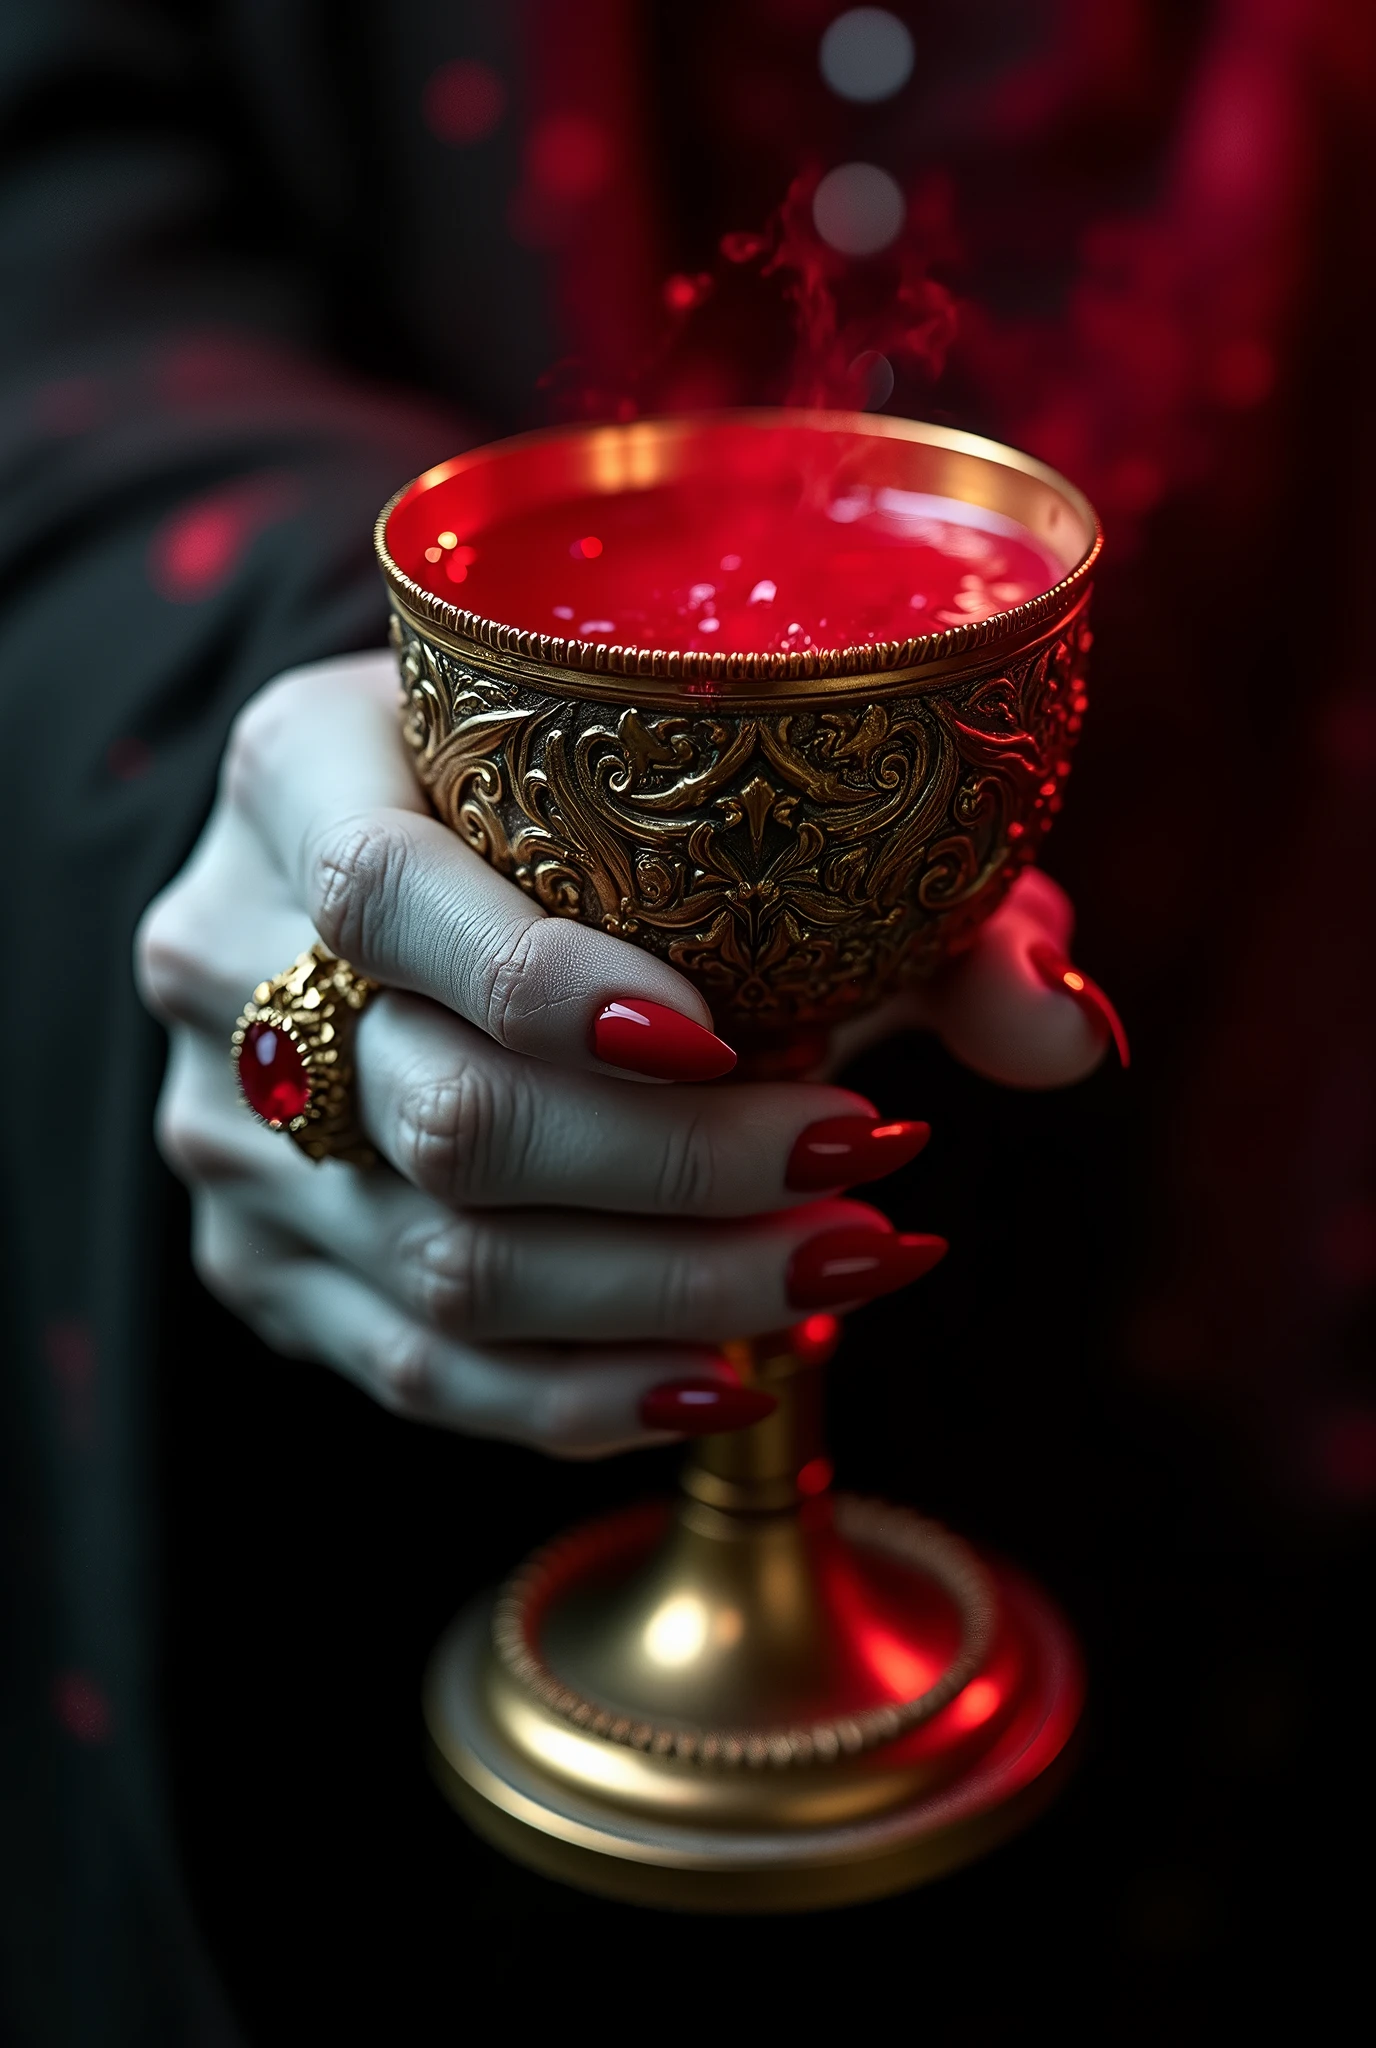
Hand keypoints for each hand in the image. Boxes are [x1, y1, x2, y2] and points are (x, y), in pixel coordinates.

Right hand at [136, 652, 1117, 1457]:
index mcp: (295, 772)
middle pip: (445, 1112)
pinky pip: (413, 1371)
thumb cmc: (577, 820)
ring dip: (670, 1288)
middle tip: (866, 1163)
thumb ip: (912, 906)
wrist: (401, 887)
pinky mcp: (260, 1261)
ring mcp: (224, 1128)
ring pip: (444, 1264)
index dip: (550, 984)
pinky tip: (727, 1376)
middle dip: (682, 1170)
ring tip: (847, 1261)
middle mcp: (221, 951)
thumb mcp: (716, 798)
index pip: (385, 890)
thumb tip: (1072, 1039)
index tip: (732, 1039)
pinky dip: (584, 1394)